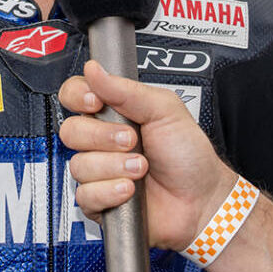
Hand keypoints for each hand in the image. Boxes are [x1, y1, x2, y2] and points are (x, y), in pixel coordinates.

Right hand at [58, 60, 240, 251]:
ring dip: (114, 167)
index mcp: (114, 113)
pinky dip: (110, 191)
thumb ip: (126, 89)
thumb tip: (94, 70)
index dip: (78, 97)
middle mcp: (102, 141)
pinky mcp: (99, 201)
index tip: (96, 102)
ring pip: (79, 165)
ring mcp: (100, 171)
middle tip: (132, 140)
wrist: (201, 198)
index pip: (75, 95)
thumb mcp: (165, 110)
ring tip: (141, 168)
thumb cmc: (189, 155)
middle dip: (103, 137)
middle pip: (71, 131)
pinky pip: (85, 195)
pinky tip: (130, 190)